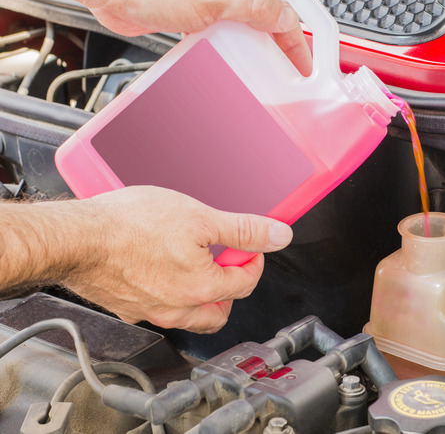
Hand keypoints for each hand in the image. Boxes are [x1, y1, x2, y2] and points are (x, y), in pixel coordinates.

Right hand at [61, 186, 292, 332]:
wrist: (77, 237)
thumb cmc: (130, 226)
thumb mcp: (201, 217)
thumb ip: (244, 229)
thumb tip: (277, 235)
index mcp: (203, 289)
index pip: (247, 282)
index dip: (253, 258)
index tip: (248, 246)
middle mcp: (178, 309)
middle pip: (221, 310)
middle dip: (231, 287)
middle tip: (225, 260)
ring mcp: (150, 311)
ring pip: (190, 316)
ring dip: (203, 296)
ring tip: (198, 266)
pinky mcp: (127, 307)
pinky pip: (159, 309)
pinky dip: (171, 294)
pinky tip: (163, 269)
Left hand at [72, 0, 311, 75]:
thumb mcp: (215, 3)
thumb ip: (256, 8)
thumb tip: (287, 20)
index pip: (284, 14)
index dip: (298, 42)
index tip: (303, 67)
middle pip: (266, 23)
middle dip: (276, 49)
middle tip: (282, 74)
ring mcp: (210, 6)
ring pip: (243, 33)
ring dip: (249, 54)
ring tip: (253, 75)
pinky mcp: (190, 17)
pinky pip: (217, 38)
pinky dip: (222, 53)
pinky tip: (219, 66)